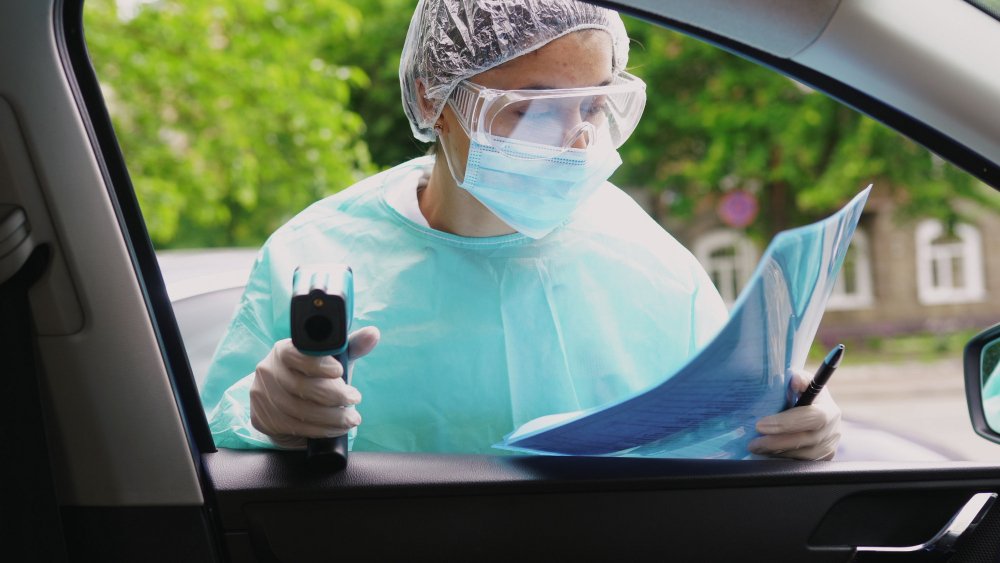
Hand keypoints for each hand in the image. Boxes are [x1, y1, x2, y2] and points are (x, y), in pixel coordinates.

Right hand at [250, 326, 379, 448]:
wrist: (282, 402)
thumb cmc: (313, 376)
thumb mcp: (332, 360)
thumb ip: (350, 346)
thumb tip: (372, 333)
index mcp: (284, 350)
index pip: (296, 354)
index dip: (318, 364)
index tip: (340, 371)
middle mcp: (268, 370)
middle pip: (301, 386)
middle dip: (334, 396)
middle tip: (355, 399)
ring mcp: (263, 396)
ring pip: (299, 410)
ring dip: (331, 418)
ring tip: (351, 418)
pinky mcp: (263, 419)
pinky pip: (294, 427)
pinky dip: (320, 430)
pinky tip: (336, 428)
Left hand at [749, 369, 841, 459]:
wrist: (814, 409)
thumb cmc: (802, 394)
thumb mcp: (800, 381)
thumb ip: (798, 379)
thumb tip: (794, 380)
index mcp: (828, 410)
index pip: (811, 418)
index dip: (786, 423)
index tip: (760, 425)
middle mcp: (833, 431)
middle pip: (805, 441)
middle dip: (776, 443)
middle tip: (753, 443)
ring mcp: (829, 448)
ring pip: (802, 456)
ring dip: (776, 453)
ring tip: (756, 447)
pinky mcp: (822, 460)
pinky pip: (801, 464)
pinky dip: (782, 459)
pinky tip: (767, 453)